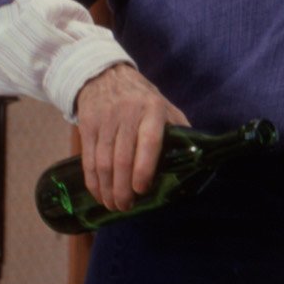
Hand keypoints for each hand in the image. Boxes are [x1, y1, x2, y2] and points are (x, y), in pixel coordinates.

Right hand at [72, 64, 188, 211]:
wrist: (104, 75)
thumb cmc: (141, 98)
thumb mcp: (164, 106)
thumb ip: (178, 128)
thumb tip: (195, 156)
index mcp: (152, 109)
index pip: (148, 141)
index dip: (144, 168)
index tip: (142, 190)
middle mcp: (127, 114)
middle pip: (122, 158)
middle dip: (123, 188)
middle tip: (126, 207)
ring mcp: (105, 120)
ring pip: (103, 162)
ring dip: (107, 188)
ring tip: (113, 205)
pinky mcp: (87, 125)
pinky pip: (88, 158)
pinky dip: (92, 180)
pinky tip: (99, 193)